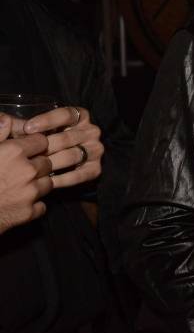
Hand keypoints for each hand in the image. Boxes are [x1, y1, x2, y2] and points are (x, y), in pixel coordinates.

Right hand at [0, 117, 52, 233]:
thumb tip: (6, 119)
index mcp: (14, 152)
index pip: (41, 140)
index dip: (34, 145)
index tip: (27, 149)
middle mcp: (27, 171)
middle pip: (47, 162)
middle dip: (37, 164)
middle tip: (21, 170)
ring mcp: (30, 193)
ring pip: (48, 183)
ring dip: (37, 184)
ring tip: (19, 186)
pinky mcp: (29, 212)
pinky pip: (41, 205)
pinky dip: (33, 204)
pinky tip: (18, 202)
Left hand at [23, 107, 102, 188]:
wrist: (62, 161)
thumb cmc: (45, 142)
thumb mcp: (39, 129)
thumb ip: (25, 126)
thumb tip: (7, 123)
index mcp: (81, 117)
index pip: (67, 115)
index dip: (47, 121)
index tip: (28, 128)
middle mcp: (91, 132)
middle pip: (66, 138)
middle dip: (44, 147)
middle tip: (26, 154)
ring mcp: (96, 150)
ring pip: (72, 156)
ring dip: (51, 163)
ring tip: (32, 169)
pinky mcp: (96, 169)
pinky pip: (79, 175)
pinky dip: (62, 179)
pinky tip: (46, 181)